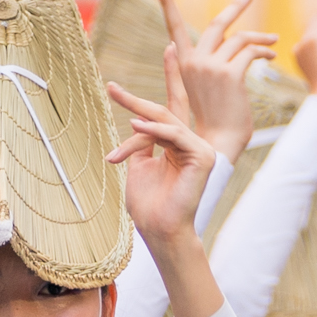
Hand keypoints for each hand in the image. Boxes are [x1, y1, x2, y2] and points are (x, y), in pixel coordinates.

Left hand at [104, 83, 220, 248]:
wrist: (159, 229)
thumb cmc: (149, 205)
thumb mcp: (139, 166)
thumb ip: (141, 143)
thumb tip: (136, 121)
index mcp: (177, 147)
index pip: (164, 114)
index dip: (142, 100)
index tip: (112, 87)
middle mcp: (191, 145)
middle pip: (167, 110)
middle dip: (138, 98)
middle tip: (112, 87)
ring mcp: (200, 150)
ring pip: (165, 123)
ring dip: (138, 124)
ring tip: (120, 118)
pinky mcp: (203, 157)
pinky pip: (176, 134)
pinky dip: (155, 130)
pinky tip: (137, 127)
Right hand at [157, 0, 274, 166]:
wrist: (219, 145)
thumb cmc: (216, 119)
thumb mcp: (207, 86)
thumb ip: (214, 61)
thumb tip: (232, 41)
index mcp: (183, 64)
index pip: (172, 26)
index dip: (166, 3)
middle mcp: (194, 61)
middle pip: (216, 23)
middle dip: (235, 7)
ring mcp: (211, 67)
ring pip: (240, 38)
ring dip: (260, 39)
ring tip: (273, 43)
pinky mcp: (230, 74)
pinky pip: (251, 52)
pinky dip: (263, 53)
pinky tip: (271, 59)